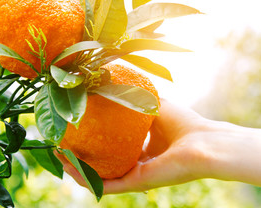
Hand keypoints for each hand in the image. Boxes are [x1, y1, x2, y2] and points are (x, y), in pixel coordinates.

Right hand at [56, 99, 212, 193]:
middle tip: (59, 145)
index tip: (72, 130)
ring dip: (76, 169)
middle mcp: (135, 163)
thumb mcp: (150, 104)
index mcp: (141, 148)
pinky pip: (105, 184)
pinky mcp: (135, 184)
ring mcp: (134, 175)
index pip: (110, 147)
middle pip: (101, 163)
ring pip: (99, 177)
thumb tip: (111, 76)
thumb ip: (131, 94)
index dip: (91, 140)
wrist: (201, 141)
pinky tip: (70, 168)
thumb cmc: (182, 122)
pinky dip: (87, 178)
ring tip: (58, 156)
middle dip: (79, 157)